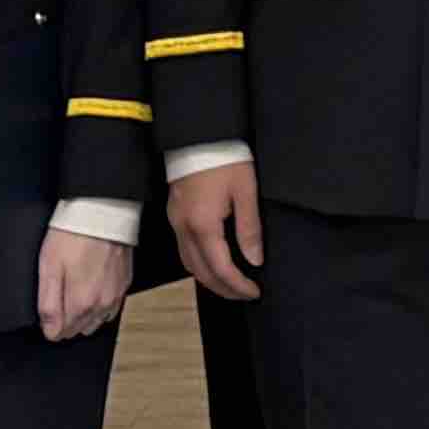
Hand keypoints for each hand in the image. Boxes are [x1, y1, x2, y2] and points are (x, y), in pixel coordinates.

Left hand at [33, 230, 134, 343]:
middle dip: (66, 320)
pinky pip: (111, 308)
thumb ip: (49, 305)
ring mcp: (116, 295)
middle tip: (58, 296)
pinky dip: (100, 306)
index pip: (60, 334)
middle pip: (79, 329)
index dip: (49, 324)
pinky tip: (92, 289)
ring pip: (96, 321)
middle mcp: (102, 305)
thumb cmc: (73, 235)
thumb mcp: (49, 268)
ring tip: (75, 292)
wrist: (103, 211)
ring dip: (84, 315)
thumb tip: (50, 331)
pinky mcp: (124, 283)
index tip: (46, 308)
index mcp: (81, 304)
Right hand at [167, 157, 263, 299]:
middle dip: (223, 289)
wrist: (199, 133)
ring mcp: (175, 221)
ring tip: (230, 284)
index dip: (238, 285)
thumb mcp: (246, 192)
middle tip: (244, 294)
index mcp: (203, 224)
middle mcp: (184, 227)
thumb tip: (255, 259)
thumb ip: (250, 229)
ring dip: (209, 279)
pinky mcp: (174, 214)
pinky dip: (198, 263)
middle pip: (201, 272)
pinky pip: (184, 249)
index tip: (254, 291)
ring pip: (189, 264)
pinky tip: (212, 263)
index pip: (221, 268)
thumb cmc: (224, 157)